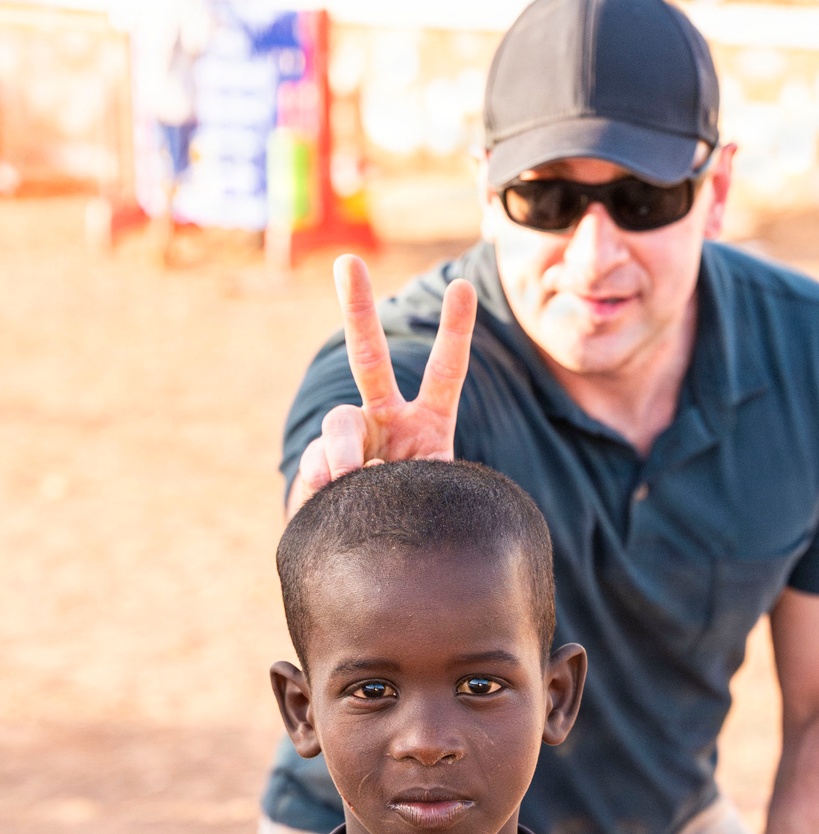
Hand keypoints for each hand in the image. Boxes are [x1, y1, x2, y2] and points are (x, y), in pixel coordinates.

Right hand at [296, 255, 477, 505]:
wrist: (377, 548)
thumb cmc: (421, 518)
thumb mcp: (433, 499)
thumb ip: (407, 481)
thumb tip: (347, 469)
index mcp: (429, 421)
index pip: (445, 372)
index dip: (454, 331)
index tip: (462, 286)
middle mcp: (387, 418)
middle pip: (368, 357)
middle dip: (358, 309)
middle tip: (347, 263)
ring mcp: (351, 440)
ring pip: (339, 423)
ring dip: (344, 450)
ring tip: (349, 478)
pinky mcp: (321, 466)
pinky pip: (318, 462)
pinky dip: (326, 479)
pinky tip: (332, 494)